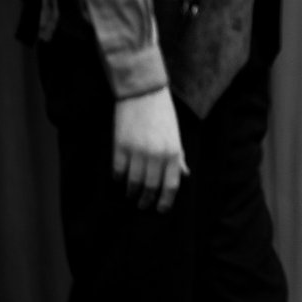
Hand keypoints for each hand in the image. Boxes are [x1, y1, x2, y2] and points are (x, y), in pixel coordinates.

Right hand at [114, 87, 188, 211]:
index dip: (165, 201)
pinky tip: (120, 180)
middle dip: (147, 200)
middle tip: (143, 206)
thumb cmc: (163, 114)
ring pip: (133, 183)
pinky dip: (119, 179)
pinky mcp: (120, 147)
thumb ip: (178, 156)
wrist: (144, 92)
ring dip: (132, 193)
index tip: (161, 209)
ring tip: (132, 196)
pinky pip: (118, 171)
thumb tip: (184, 174)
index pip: (170, 185)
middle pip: (150, 187)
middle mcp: (155, 154)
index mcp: (173, 152)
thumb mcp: (176, 135)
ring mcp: (137, 151)